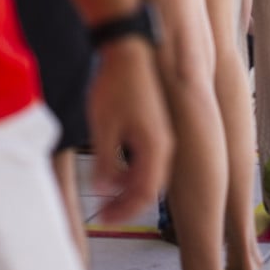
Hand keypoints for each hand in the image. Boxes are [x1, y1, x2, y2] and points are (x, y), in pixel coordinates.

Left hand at [87, 39, 173, 207]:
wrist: (129, 51)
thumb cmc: (116, 85)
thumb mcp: (104, 127)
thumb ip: (105, 162)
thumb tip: (104, 189)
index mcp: (155, 146)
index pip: (144, 193)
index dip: (125, 210)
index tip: (105, 218)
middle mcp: (165, 143)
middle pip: (150, 187)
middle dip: (127, 204)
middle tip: (104, 213)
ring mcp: (162, 134)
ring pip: (149, 174)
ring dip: (129, 188)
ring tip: (106, 194)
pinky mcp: (155, 126)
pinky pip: (148, 159)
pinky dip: (131, 172)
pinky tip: (113, 170)